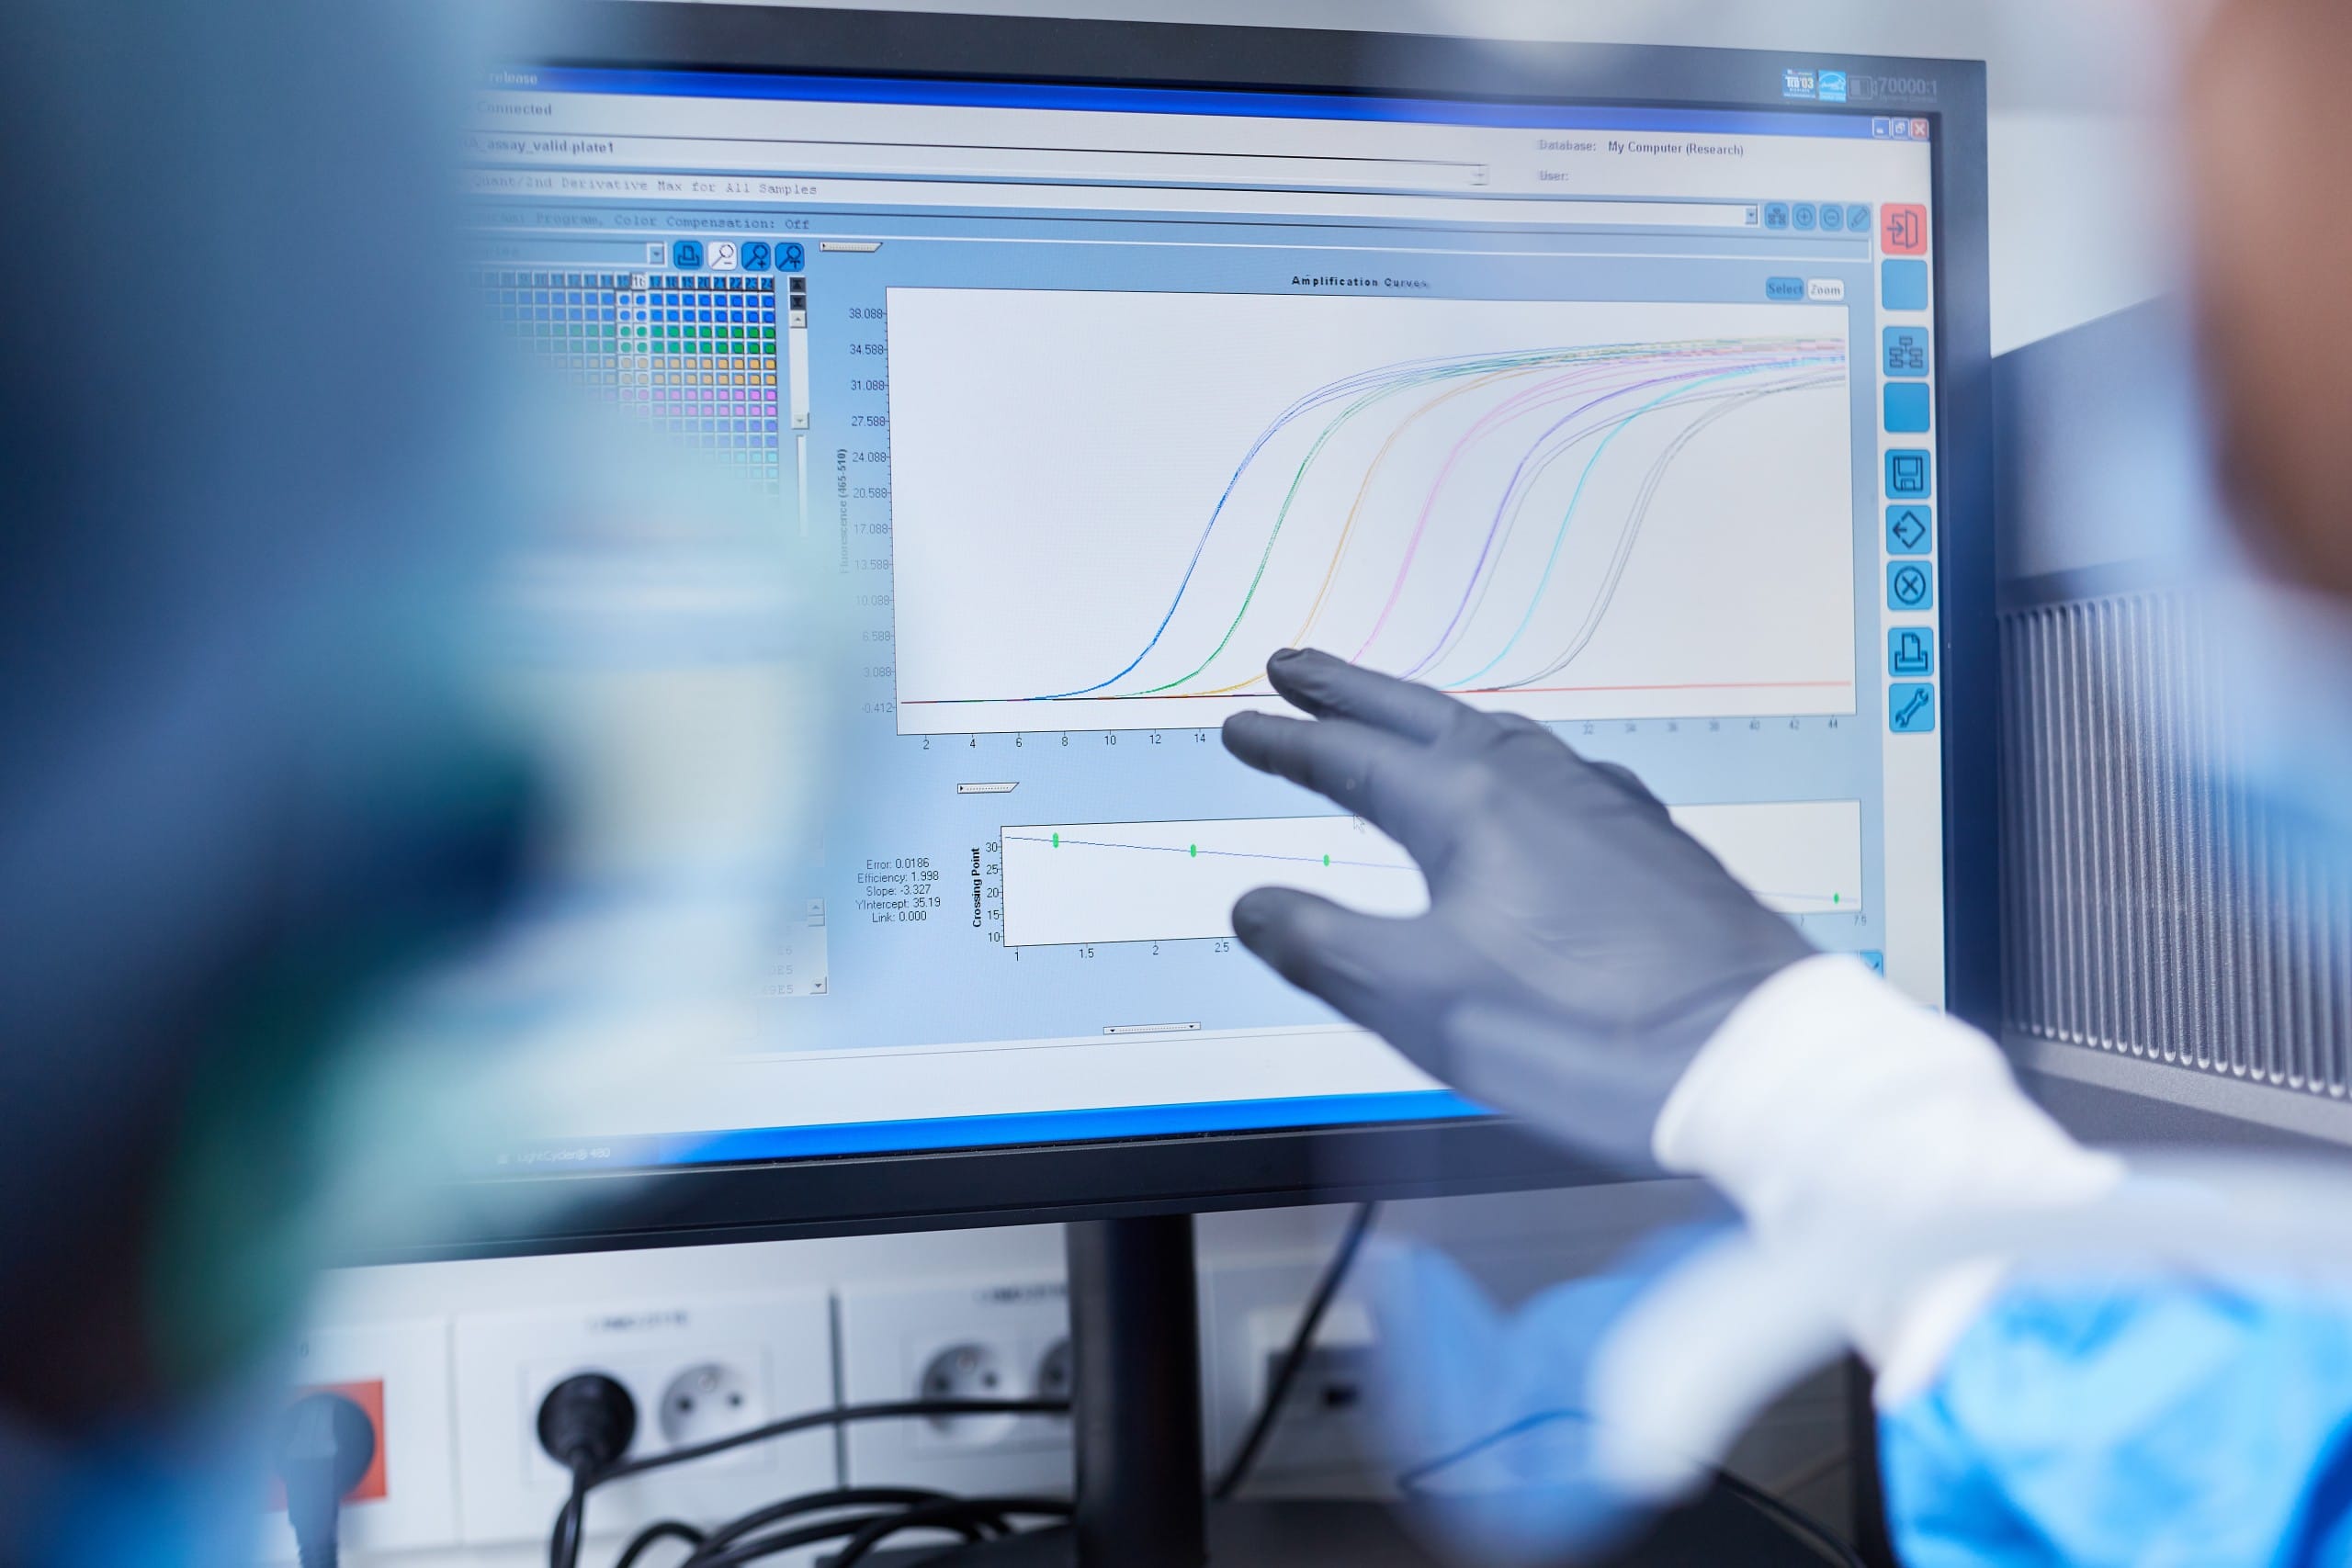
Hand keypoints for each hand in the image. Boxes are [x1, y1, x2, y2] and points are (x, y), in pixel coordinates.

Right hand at [1221, 648, 1812, 1165]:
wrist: (1751, 1059)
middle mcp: (1540, 786)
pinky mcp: (1651, 848)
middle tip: (1299, 666)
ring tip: (1396, 717)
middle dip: (1354, 691)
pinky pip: (1553, 772)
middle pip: (1425, 718)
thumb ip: (1327, 948)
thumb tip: (1258, 909)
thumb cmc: (1591, 1034)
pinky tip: (1521, 789)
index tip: (1245, 726)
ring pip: (1497, 736)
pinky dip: (1502, 759)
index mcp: (1473, 809)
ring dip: (1430, 720)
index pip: (1355, 758)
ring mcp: (1604, 809)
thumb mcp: (1423, 1003)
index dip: (1290, 743)